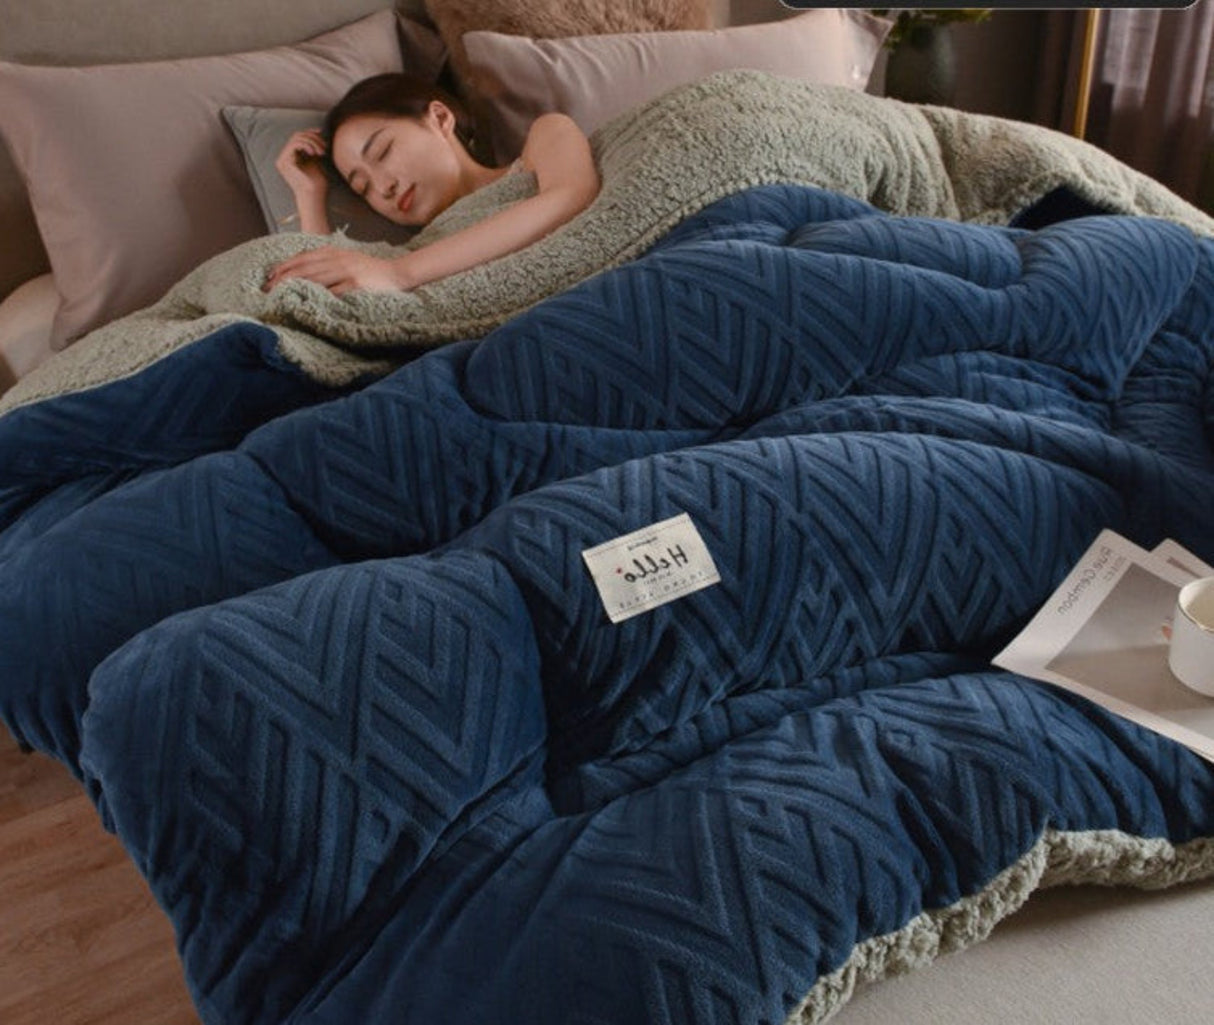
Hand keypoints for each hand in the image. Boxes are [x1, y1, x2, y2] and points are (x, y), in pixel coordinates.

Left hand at [262, 247, 407, 295]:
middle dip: (283, 279)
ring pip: (315, 278)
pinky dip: (319, 297)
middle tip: (267, 290)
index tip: (269, 278)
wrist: (397, 274)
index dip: (283, 267)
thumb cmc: (371, 270)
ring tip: (280, 296)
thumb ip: (327, 263)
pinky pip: (334, 292)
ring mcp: (347, 271)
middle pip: (304, 268)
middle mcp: (338, 259)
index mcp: (333, 252)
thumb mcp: (347, 259)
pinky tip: (307, 303)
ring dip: (295, 287)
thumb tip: (303, 273)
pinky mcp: (357, 284)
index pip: (302, 258)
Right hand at [275, 129, 328, 198]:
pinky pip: (295, 144)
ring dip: (312, 142)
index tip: (321, 132)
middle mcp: (283, 158)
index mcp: (289, 158)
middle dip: (313, 138)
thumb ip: (313, 147)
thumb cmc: (317, 183)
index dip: (309, 132)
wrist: (314, 196)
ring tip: (322, 152)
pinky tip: (314, 153)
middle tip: (324, 148)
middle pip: (297, 136)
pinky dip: (307, 145)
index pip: (297, 137)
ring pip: (296, 138)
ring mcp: (282, 160)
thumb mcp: (315, 160)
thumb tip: (317, 131)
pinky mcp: (285, 161)